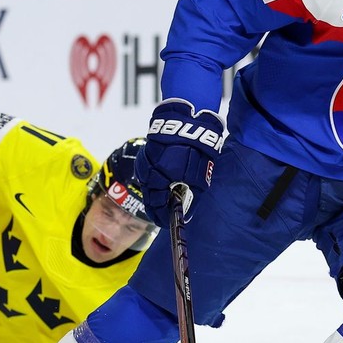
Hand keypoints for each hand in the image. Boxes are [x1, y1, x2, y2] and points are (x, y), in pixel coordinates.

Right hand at [133, 99, 224, 222]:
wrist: (188, 120)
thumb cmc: (195, 151)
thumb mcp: (198, 180)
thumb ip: (190, 199)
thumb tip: (186, 213)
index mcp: (157, 180)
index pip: (155, 206)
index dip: (162, 217)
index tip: (168, 222)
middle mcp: (146, 171)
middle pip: (150, 195)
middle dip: (159, 205)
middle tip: (168, 212)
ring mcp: (144, 160)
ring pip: (149, 183)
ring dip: (158, 191)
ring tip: (169, 196)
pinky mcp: (146, 152)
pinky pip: (149, 172)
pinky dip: (157, 179)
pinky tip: (167, 179)